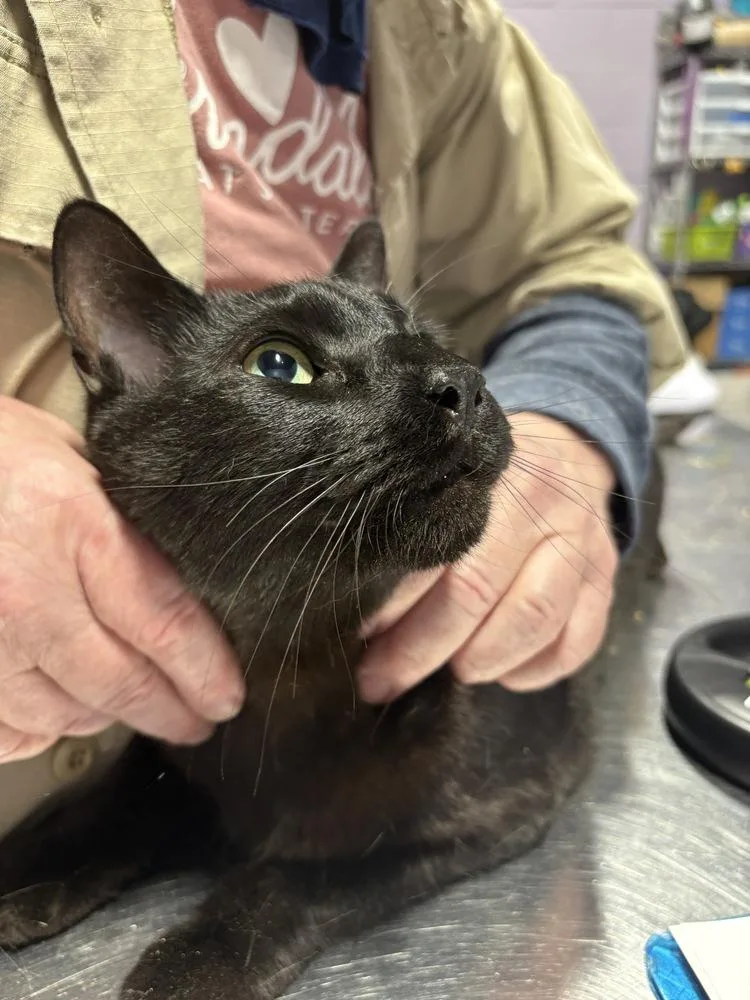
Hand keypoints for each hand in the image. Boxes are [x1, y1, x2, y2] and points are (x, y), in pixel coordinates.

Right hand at [0, 397, 243, 762]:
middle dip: (171, 712)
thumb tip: (181, 580)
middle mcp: (26, 594)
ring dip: (108, 718)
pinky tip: (61, 716)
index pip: (164, 622)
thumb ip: (123, 521)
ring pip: (65, 714)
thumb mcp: (73, 460)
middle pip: (121, 683)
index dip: (205, 670)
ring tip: (136, 709)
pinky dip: (39, 728)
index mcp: (74, 529)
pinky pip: (7, 729)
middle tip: (197, 721)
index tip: (227, 696)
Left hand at [357, 412, 617, 700]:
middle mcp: (542, 507)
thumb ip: (416, 528)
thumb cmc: (487, 477)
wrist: (569, 450)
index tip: (361, 637)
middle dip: (421, 649)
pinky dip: (536, 670)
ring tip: (451, 673)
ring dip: (484, 660)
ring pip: (535, 620)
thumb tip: (367, 610)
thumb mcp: (450, 479)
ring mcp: (583, 545)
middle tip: (383, 680)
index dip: (395, 603)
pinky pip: (578, 641)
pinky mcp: (607, 580)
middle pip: (478, 591)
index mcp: (490, 476)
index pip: (437, 550)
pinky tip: (503, 674)